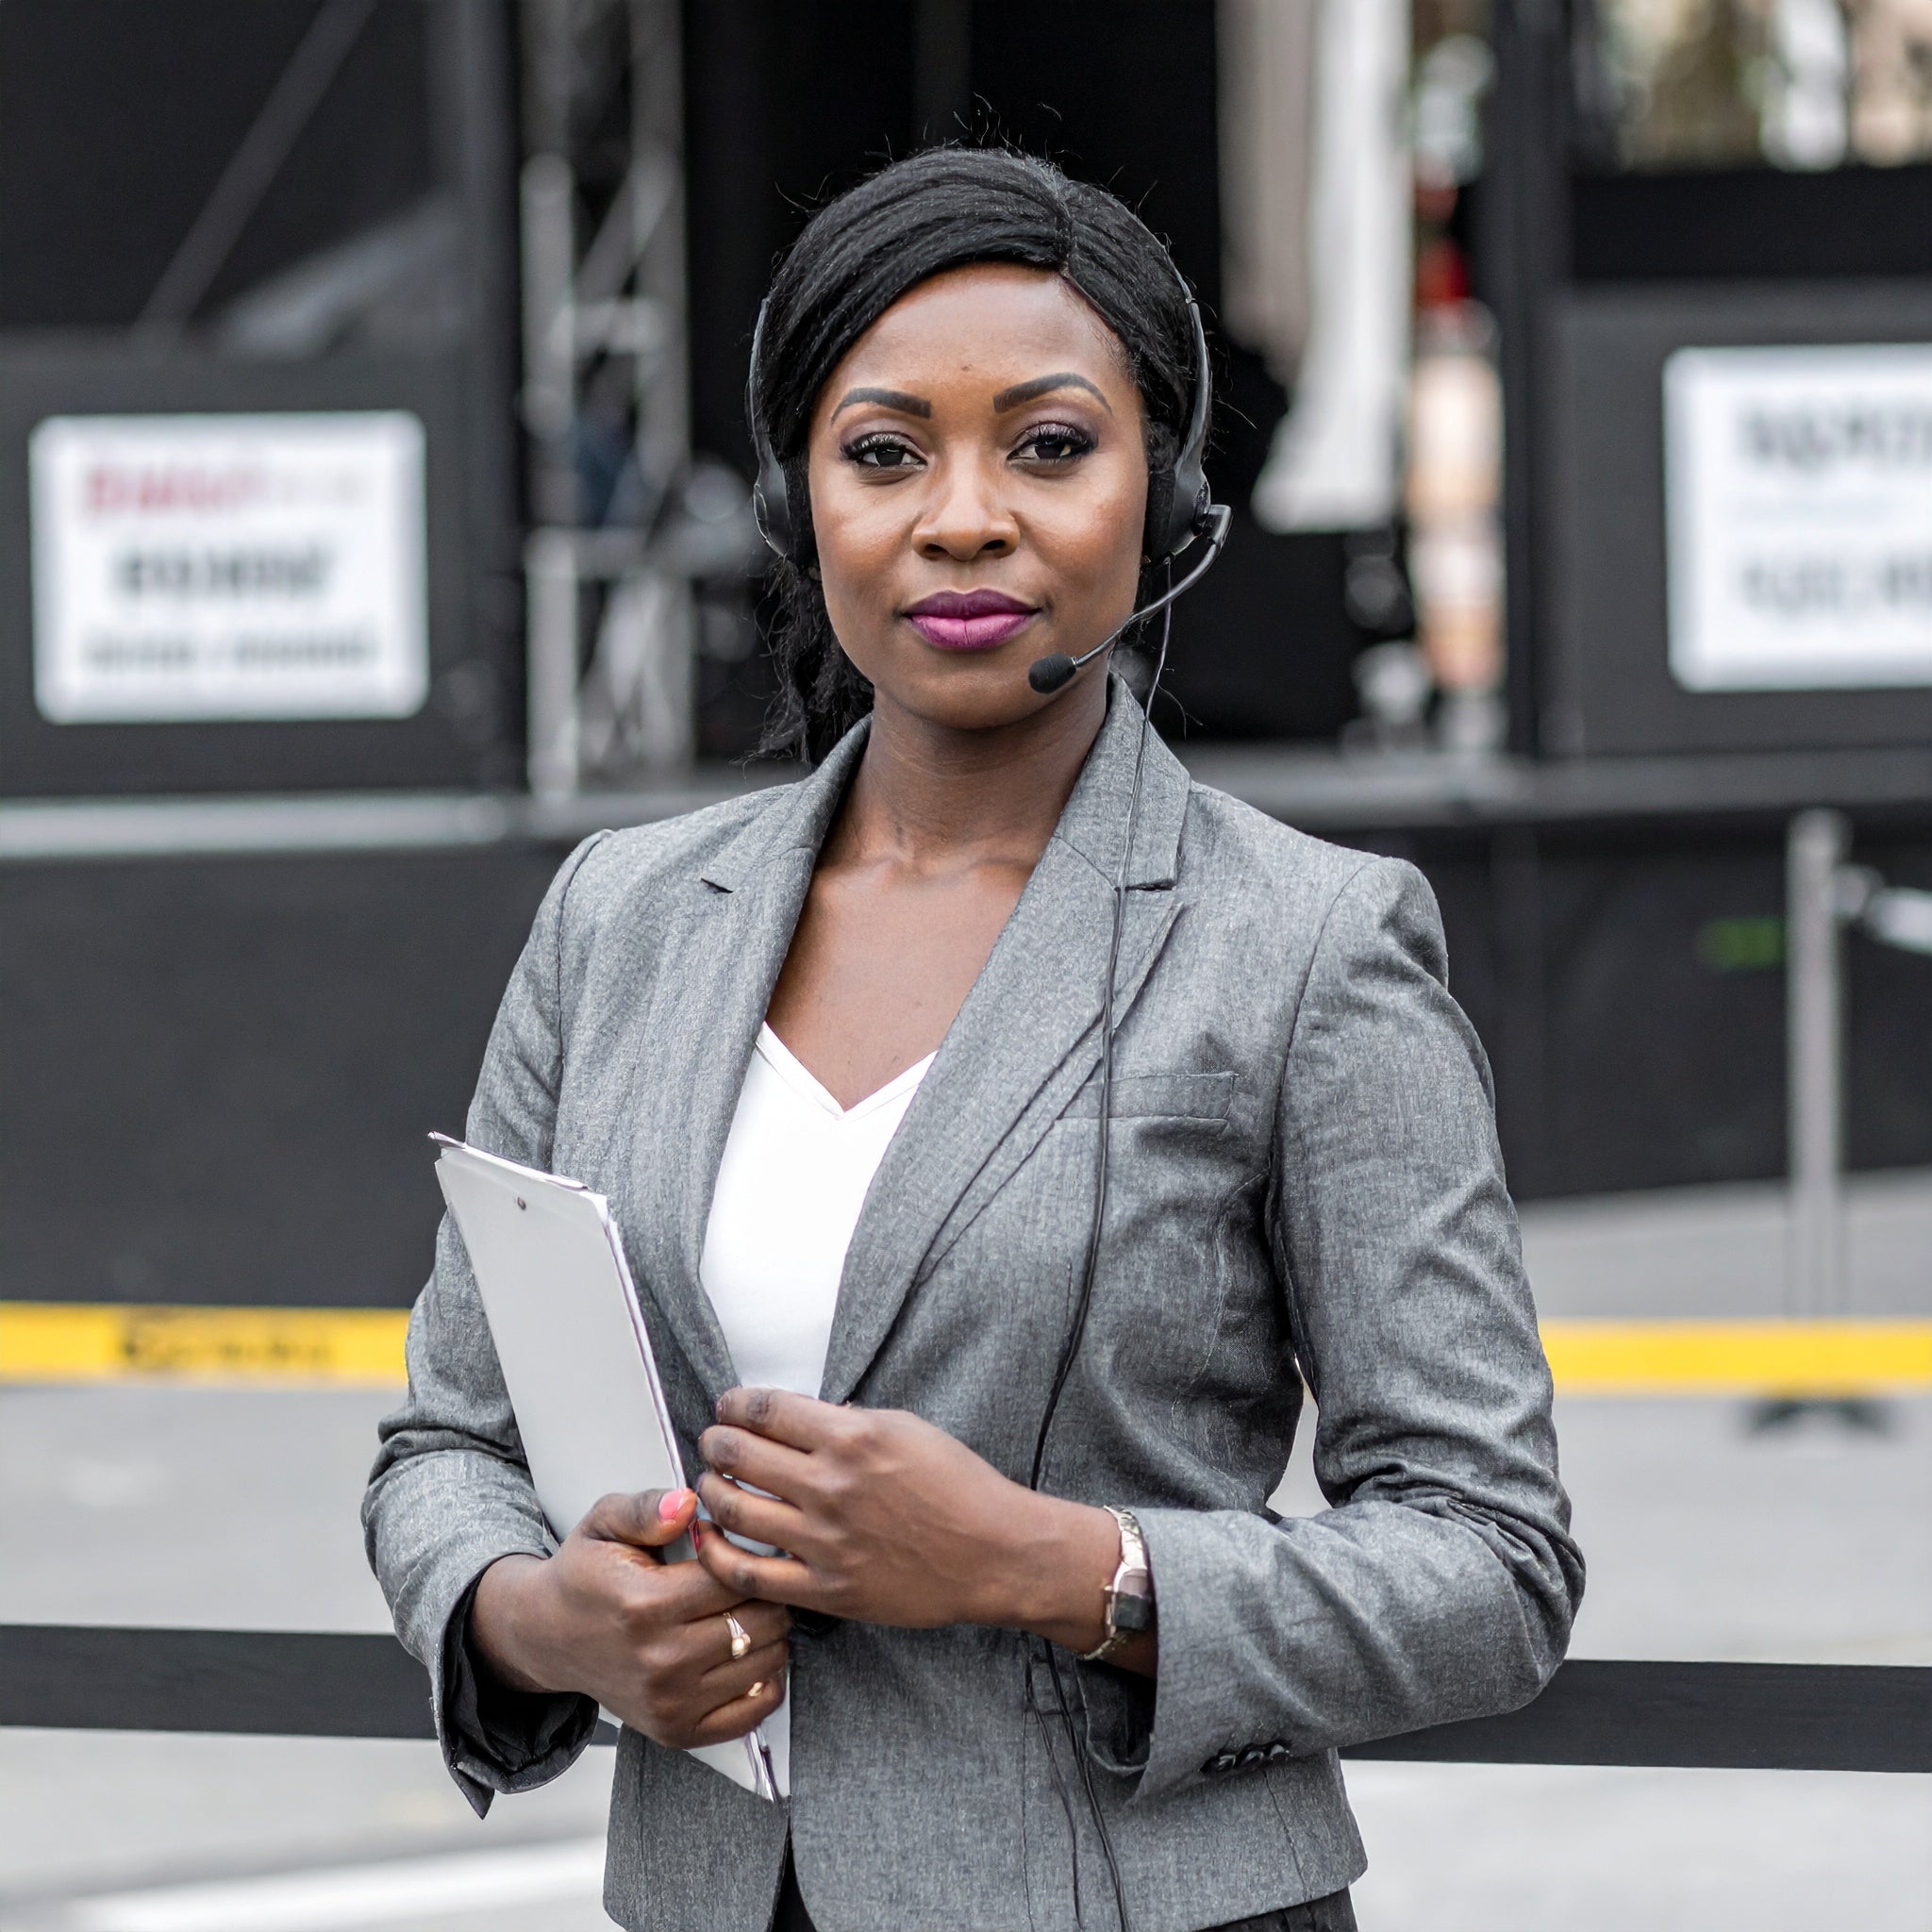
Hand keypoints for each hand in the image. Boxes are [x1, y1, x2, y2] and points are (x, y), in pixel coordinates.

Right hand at [467, 1487, 788, 1749]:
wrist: (549, 1636)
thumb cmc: (585, 1576)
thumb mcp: (604, 1522)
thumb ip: (647, 1507)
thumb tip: (687, 1503)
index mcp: (645, 1605)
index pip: (737, 1579)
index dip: (746, 1557)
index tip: (733, 1552)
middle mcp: (659, 1661)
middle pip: (761, 1621)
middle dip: (764, 1593)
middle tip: (744, 1582)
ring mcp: (669, 1703)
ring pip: (767, 1662)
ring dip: (770, 1634)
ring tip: (742, 1613)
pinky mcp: (676, 1731)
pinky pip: (753, 1711)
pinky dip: (764, 1681)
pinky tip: (743, 1654)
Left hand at [694, 1388, 1149, 1671]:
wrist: (994, 1553)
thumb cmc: (960, 1488)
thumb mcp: (907, 1428)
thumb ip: (851, 1420)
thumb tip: (805, 1418)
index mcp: (853, 1437)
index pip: (766, 1410)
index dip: (736, 1404)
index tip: (728, 1406)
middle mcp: (831, 1486)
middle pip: (740, 1454)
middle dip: (716, 1441)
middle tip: (712, 1440)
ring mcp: (824, 1540)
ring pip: (735, 1508)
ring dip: (711, 1489)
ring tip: (710, 1482)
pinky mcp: (825, 1588)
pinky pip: (749, 1572)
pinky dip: (718, 1552)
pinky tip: (710, 1537)